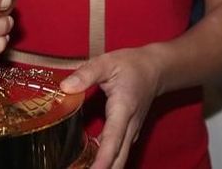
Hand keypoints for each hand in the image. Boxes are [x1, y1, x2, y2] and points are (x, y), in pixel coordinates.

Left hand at [60, 47, 162, 168]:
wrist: (156, 69)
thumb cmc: (131, 65)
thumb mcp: (107, 63)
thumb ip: (86, 74)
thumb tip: (65, 88)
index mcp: (123, 109)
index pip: (113, 140)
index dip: (103, 159)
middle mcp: (129, 127)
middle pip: (118, 159)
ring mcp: (131, 133)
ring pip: (119, 160)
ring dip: (104, 168)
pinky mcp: (128, 135)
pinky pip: (118, 154)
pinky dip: (106, 163)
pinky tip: (87, 165)